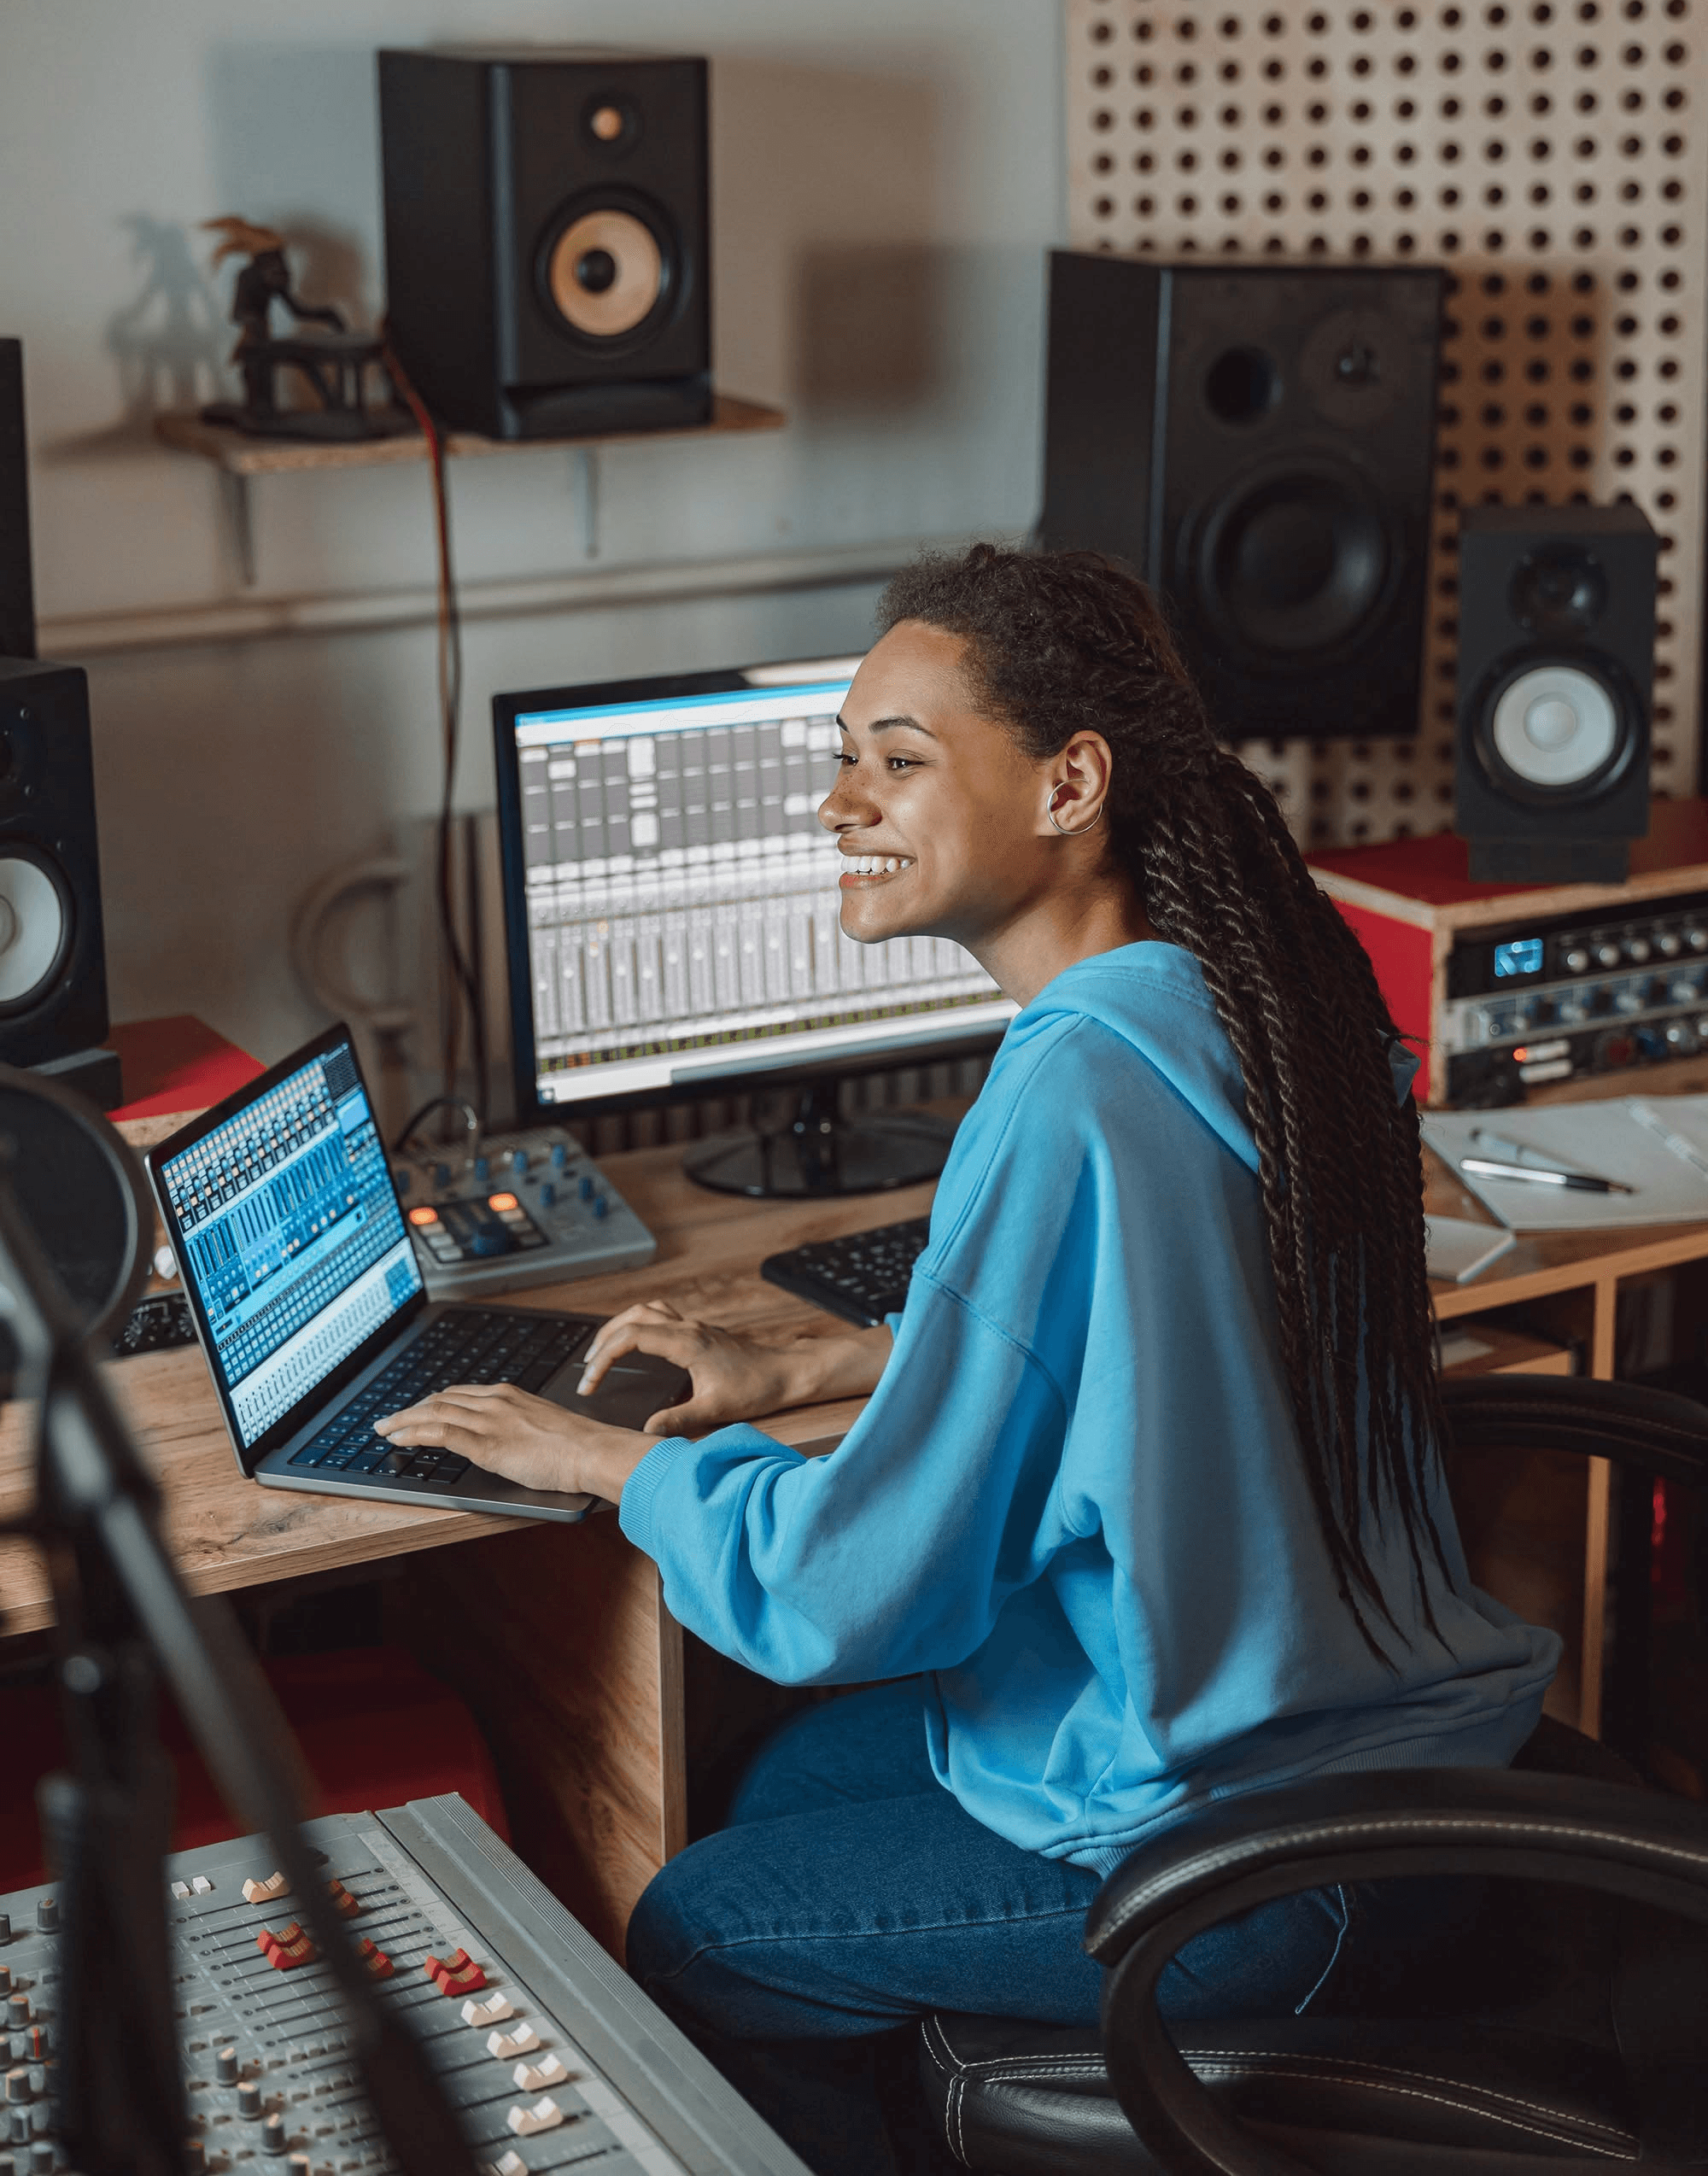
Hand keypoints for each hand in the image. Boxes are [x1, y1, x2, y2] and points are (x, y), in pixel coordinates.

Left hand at [373, 1383, 654, 1503]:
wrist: (592, 1450)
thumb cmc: (578, 1446)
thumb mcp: (543, 1427)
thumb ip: (520, 1428)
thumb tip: (511, 1441)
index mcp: (509, 1395)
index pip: (459, 1394)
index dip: (432, 1403)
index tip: (417, 1410)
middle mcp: (495, 1401)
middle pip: (441, 1400)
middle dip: (411, 1409)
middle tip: (390, 1419)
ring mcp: (489, 1421)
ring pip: (433, 1413)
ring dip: (403, 1420)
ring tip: (383, 1429)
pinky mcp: (486, 1444)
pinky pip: (439, 1433)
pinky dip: (413, 1433)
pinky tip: (398, 1438)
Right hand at [577, 1300, 890, 1432]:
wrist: (787, 1372)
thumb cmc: (758, 1387)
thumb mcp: (716, 1409)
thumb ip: (677, 1420)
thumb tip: (645, 1433)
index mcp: (686, 1342)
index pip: (630, 1338)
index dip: (603, 1358)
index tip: (590, 1384)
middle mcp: (687, 1328)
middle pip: (632, 1317)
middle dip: (603, 1339)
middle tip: (588, 1368)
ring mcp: (694, 1327)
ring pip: (647, 1310)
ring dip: (620, 1326)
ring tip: (602, 1351)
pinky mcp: (700, 1332)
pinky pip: (661, 1316)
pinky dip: (640, 1325)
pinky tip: (637, 1345)